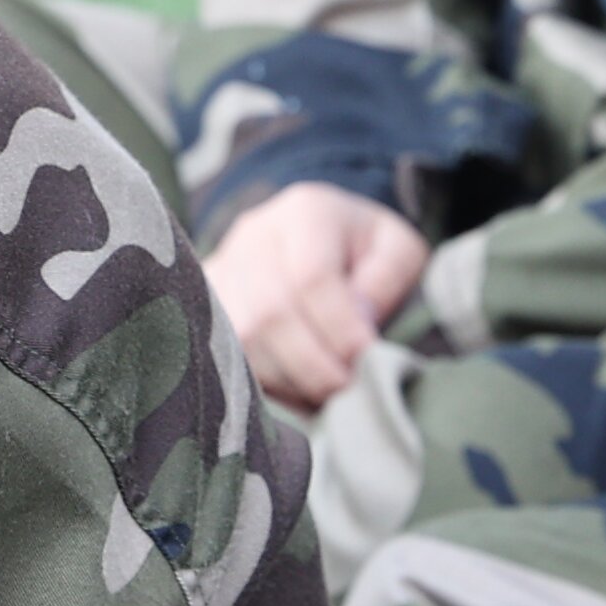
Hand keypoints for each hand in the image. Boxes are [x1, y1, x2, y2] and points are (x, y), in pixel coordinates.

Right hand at [204, 184, 427, 410]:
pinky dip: (262, 381)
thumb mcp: (398, 250)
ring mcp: (223, 266)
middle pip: (270, 312)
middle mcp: (255, 235)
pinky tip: (293, 389)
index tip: (366, 358)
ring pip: (241, 337)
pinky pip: (224, 351)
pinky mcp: (207, 300)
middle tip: (346, 389)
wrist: (323, 238)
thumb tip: (358, 325)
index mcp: (307, 212)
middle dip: (312, 364)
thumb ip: (386, 280)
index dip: (339, 328)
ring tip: (322, 393)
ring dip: (286, 378)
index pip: (312, 277)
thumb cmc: (366, 250)